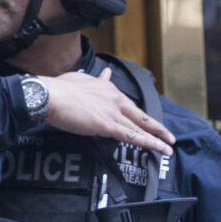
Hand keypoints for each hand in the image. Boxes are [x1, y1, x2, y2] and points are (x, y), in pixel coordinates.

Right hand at [38, 68, 175, 154]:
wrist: (51, 95)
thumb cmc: (60, 89)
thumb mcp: (82, 79)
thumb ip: (96, 79)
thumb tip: (105, 73)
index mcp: (108, 88)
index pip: (128, 104)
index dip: (139, 115)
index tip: (146, 120)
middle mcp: (115, 99)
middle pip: (141, 115)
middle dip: (157, 127)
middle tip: (169, 137)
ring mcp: (113, 112)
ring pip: (140, 128)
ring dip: (157, 139)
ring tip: (168, 148)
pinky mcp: (107, 125)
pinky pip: (133, 136)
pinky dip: (148, 143)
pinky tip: (158, 149)